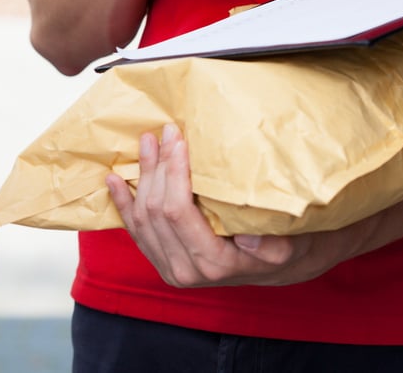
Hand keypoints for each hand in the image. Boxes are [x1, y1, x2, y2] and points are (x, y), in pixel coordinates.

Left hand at [107, 124, 368, 287]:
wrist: (280, 265)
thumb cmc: (287, 243)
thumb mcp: (290, 244)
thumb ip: (272, 246)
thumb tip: (247, 240)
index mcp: (214, 263)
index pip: (178, 211)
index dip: (173, 172)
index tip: (177, 138)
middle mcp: (186, 270)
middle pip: (155, 210)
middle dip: (157, 167)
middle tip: (162, 133)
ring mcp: (170, 267)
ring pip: (141, 218)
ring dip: (141, 177)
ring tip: (145, 144)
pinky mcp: (161, 260)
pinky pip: (134, 231)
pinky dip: (122, 203)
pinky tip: (113, 180)